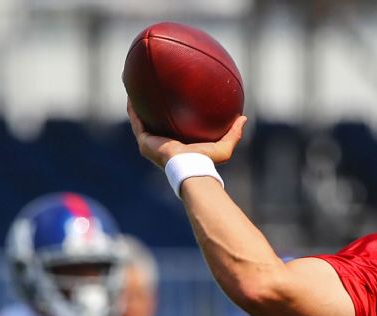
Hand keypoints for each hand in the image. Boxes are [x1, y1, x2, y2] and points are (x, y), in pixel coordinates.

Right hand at [127, 100, 246, 167]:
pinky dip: (133, 107)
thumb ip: (234, 133)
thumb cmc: (206, 161)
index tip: (173, 101)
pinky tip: (132, 93)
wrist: (189, 168)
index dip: (171, 115)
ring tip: (136, 87)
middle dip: (152, 108)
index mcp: (177, 145)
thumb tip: (243, 118)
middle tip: (152, 91)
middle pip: (154, 122)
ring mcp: (150, 143)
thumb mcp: (224, 146)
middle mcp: (161, 144)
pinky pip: (136, 120)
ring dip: (138, 104)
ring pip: (141, 119)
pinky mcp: (144, 141)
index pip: (173, 127)